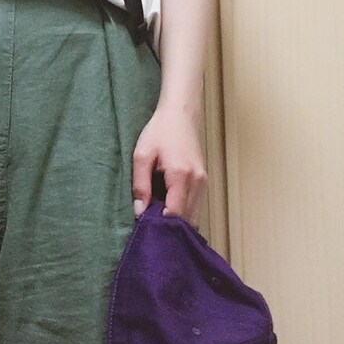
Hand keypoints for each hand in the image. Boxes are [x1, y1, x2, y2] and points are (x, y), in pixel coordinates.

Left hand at [131, 105, 207, 227]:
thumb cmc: (160, 132)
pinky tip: (169, 210)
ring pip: (194, 215)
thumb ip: (140, 185)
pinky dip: (184, 213)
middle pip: (187, 218)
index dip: (160, 224)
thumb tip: (140, 212)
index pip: (174, 213)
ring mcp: (203, 182)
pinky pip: (196, 206)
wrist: (181, 115)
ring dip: (178, 221)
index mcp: (180, 175)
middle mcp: (197, 181)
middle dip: (169, 226)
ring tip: (159, 220)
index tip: (146, 227)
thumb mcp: (142, 155)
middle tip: (152, 228)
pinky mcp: (204, 181)